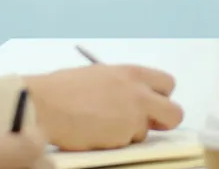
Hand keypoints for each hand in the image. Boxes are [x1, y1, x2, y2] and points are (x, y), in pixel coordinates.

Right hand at [25, 64, 182, 152]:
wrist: (45, 105)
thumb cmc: (65, 88)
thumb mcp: (102, 74)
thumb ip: (124, 84)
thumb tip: (133, 96)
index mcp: (133, 73)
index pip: (167, 84)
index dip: (161, 96)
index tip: (152, 103)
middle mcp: (139, 93)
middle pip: (173, 113)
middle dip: (163, 121)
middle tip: (147, 124)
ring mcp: (132, 117)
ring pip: (144, 132)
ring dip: (129, 132)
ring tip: (102, 126)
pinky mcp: (120, 138)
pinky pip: (125, 145)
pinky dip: (114, 143)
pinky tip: (95, 134)